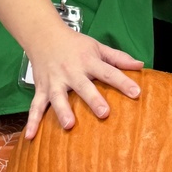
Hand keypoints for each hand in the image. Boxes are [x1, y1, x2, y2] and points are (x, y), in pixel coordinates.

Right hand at [23, 24, 142, 139]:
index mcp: (88, 61)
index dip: (123, 82)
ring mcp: (54, 81)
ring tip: (69, 125)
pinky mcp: (41, 88)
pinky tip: (31, 136)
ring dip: (62, 111)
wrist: (43, 35)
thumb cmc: (75, 44)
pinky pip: (35, 106)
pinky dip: (32, 121)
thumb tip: (141, 65)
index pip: (109, 72)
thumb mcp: (98, 47)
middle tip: (104, 113)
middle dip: (93, 99)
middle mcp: (71, 71)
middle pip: (83, 86)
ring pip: (58, 97)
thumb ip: (119, 58)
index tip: (137, 93)